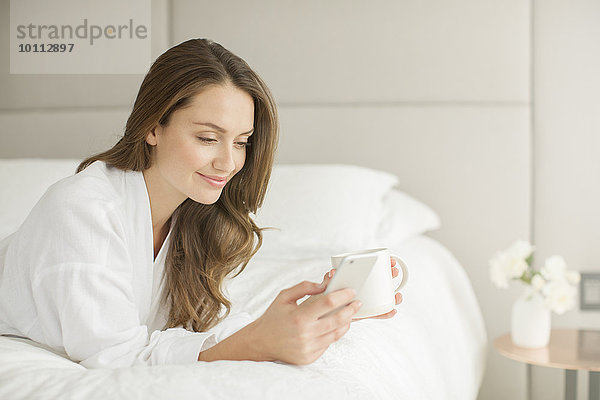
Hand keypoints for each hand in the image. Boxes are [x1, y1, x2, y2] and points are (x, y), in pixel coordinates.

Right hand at [247, 280, 361, 364]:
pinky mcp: (310, 358)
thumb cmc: (273, 317)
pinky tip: (336, 324)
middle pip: (338, 319)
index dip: (343, 295)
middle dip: (351, 309)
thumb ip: (304, 287)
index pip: (329, 303)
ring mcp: (308, 348)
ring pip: (336, 333)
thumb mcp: (284, 296)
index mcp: (299, 317)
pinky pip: (328, 343)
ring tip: (349, 312)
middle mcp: (305, 335)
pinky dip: (334, 333)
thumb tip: (324, 284)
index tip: (351, 290)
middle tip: (357, 301)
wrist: (260, 342)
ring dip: (346, 321)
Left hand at [319, 256, 403, 320]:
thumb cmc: (322, 299)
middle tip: (394, 271)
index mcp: (352, 279)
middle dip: (389, 274)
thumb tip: (331, 274)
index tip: (390, 259)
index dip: (382, 262)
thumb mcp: (325, 288)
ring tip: (397, 295)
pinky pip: (377, 312)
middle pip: (379, 279)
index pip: (370, 267)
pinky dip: (385, 312)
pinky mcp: (363, 313)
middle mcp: (360, 288)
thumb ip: (328, 282)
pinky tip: (392, 311)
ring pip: (382, 295)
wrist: (320, 317)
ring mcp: (364, 300)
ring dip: (392, 294)